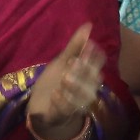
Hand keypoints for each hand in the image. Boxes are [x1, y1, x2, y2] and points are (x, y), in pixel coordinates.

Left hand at [28, 24, 105, 139]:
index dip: (94, 56)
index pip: (97, 65)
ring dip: (75, 87)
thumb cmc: (56, 82)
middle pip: (93, 81)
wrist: (42, 107)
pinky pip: (67, 110)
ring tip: (65, 78)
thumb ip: (75, 46)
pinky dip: (62, 102)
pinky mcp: (64, 114)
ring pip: (83, 97)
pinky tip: (55, 94)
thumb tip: (88, 24)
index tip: (89, 45)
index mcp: (87, 75)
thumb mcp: (62, 62)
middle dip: (85, 71)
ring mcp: (77, 103)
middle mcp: (87, 90)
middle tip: (74, 61)